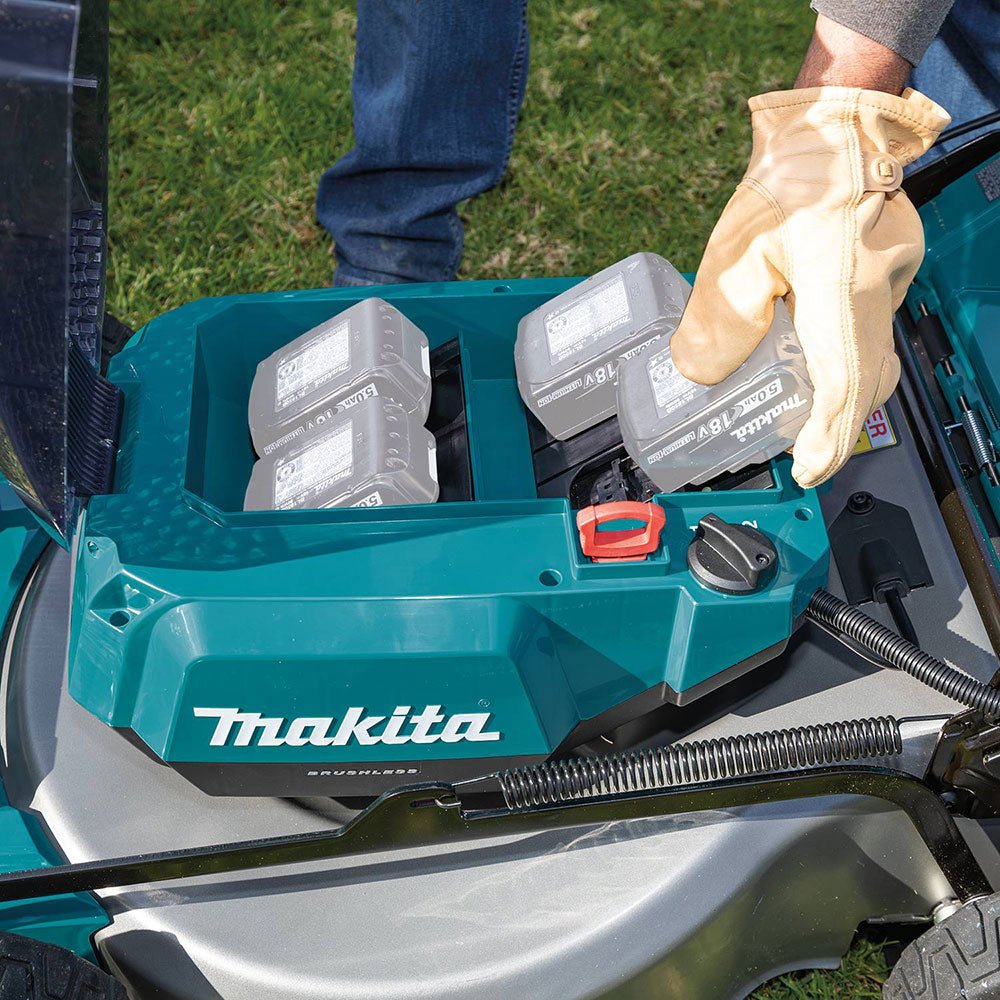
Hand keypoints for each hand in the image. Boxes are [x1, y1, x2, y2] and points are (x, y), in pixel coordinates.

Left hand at [669, 21, 948, 487]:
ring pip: (873, 356)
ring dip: (840, 394)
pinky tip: (814, 363)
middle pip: (866, 380)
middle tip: (803, 453)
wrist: (831, 125)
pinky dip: (846, 358)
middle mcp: (880, 290)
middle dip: (834, 425)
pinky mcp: (888, 271)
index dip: (826, 436)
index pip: (843, 382)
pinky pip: (871, 330)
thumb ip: (717, 319)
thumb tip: (699, 375)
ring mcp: (892, 279)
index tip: (807, 469)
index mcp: (845, 288)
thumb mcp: (735, 254)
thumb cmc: (787, 180)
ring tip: (804, 420)